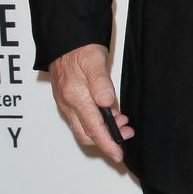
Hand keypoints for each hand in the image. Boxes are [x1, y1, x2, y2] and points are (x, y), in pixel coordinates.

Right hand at [48, 43, 133, 163]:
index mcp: (75, 96)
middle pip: (87, 133)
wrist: (65, 39)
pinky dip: (97, 121)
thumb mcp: (94, 60)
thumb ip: (101, 82)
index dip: (107, 142)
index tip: (118, 154)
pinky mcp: (68, 100)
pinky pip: (81, 118)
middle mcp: (68, 104)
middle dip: (107, 140)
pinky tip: (110, 114)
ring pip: (84, 127)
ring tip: (123, 124)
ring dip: (104, 130)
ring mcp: (67, 103)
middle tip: (126, 136)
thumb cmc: (80, 48)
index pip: (93, 127)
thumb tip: (106, 103)